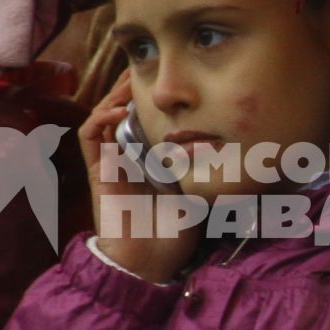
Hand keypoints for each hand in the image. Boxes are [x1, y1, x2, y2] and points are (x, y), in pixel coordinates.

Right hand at [80, 71, 202, 283]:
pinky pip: (89, 136)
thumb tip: (239, 148)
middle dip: (131, 87)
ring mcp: (109, 162)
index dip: (151, 97)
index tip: (169, 80)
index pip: (144, 118)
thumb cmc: (175, 232)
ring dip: (115, 95)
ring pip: (102, 116)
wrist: (149, 262)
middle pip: (120, 109)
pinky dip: (100, 118)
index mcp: (149, 158)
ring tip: (132, 80)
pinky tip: (120, 111)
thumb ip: (210, 169)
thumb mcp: (200, 190)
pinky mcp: (97, 171)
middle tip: (147, 68)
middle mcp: (126, 156)